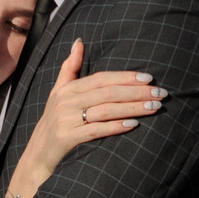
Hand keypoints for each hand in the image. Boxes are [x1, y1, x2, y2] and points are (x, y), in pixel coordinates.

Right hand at [22, 40, 166, 177]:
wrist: (37, 155)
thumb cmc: (54, 122)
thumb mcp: (58, 92)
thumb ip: (69, 67)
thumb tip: (79, 42)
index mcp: (67, 89)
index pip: (102, 78)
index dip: (126, 77)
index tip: (149, 78)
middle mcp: (66, 102)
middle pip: (107, 93)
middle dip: (137, 92)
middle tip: (161, 94)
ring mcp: (65, 120)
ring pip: (105, 110)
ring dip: (133, 108)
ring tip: (154, 108)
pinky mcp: (66, 138)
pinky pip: (95, 130)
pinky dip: (115, 127)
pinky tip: (133, 125)